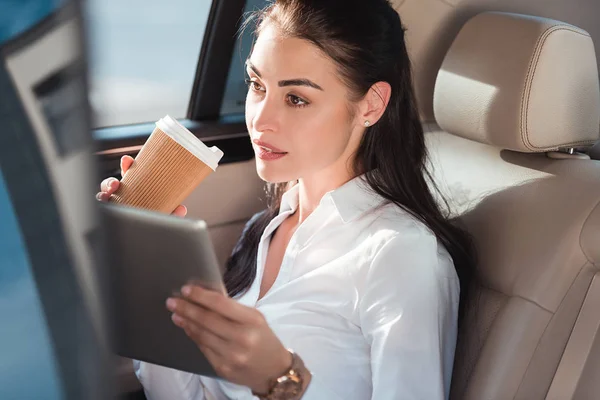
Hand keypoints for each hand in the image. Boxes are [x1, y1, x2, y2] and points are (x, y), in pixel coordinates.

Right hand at [96, 155, 186, 216]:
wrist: (148, 244)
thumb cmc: (155, 222)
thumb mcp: (165, 215)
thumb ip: (173, 212)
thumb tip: (180, 208)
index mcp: (135, 191)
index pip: (129, 175)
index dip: (126, 166)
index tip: (126, 160)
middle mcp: (122, 197)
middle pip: (111, 185)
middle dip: (110, 182)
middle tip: (115, 184)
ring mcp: (113, 207)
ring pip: (102, 196)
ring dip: (103, 195)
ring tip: (107, 197)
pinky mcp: (109, 217)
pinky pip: (100, 211)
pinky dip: (99, 207)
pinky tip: (102, 207)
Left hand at [166, 285, 291, 394]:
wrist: (273, 370)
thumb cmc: (263, 338)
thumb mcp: (254, 318)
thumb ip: (232, 309)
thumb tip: (204, 297)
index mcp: (252, 320)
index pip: (221, 304)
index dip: (200, 296)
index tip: (186, 289)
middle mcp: (242, 338)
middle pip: (207, 320)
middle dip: (186, 309)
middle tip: (172, 301)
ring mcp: (231, 355)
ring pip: (202, 335)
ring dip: (186, 323)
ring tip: (176, 314)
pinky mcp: (223, 368)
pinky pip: (203, 349)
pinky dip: (194, 337)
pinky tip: (188, 328)